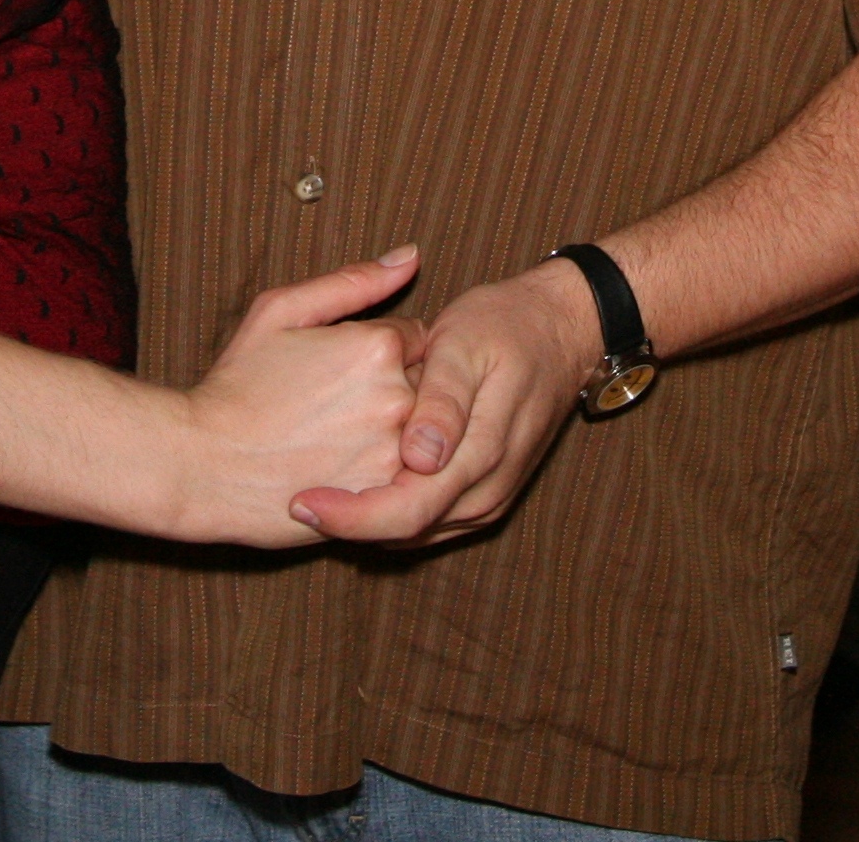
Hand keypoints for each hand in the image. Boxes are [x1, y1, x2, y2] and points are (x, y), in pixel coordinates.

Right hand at [168, 249, 423, 545]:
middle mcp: (398, 397)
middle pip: (423, 384)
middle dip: (392, 389)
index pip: (414, 337)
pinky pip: (405, 477)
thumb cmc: (237, 384)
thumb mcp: (280, 312)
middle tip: (335, 406)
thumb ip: (352, 282)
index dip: (377, 351)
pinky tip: (340, 466)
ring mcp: (395, 452)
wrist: (204, 464)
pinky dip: (382, 470)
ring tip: (335, 438)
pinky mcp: (385, 497)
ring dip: (391, 432)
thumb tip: (411, 255)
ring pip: (417, 433)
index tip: (342, 370)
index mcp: (380, 345)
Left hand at [291, 256, 600, 544]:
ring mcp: (491, 497)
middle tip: (295, 502)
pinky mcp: (488, 494)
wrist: (562, 332)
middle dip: (349, 523)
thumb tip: (420, 456)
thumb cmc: (505, 326)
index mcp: (480, 454)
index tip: (300, 502)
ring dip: (369, 520)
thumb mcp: (466, 345)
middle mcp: (487, 489)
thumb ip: (443, 401)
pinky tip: (359, 488)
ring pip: (418, 532)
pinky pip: (432, 520)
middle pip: (407, 530)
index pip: (406, 510)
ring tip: (318, 495)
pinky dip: (392, 511)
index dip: (350, 515)